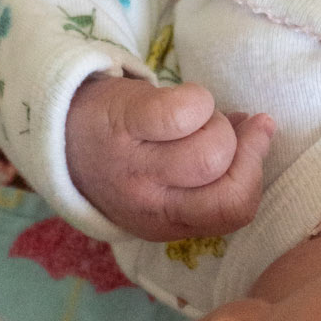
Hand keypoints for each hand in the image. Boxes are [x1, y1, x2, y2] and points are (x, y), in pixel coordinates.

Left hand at [65, 77, 273, 241]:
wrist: (59, 128)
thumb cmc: (125, 153)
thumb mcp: (166, 183)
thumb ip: (215, 170)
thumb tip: (260, 131)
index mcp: (163, 223)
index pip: (232, 212)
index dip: (254, 173)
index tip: (256, 138)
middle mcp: (147, 202)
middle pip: (225, 186)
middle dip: (239, 149)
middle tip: (221, 128)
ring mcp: (133, 164)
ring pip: (210, 149)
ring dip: (215, 122)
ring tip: (194, 116)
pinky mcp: (123, 121)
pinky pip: (184, 111)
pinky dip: (195, 98)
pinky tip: (181, 98)